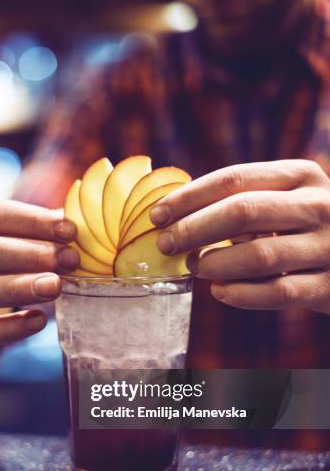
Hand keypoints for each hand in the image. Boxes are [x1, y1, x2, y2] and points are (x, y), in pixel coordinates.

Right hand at [0, 201, 78, 348]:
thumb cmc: (0, 257)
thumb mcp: (10, 236)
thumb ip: (35, 230)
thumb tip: (68, 226)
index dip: (32, 222)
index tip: (69, 231)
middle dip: (30, 255)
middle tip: (69, 260)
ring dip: (18, 288)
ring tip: (55, 286)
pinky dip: (9, 328)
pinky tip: (38, 320)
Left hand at [150, 159, 329, 312]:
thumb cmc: (306, 226)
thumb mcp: (286, 199)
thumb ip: (243, 200)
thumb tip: (175, 213)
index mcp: (301, 175)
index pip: (234, 178)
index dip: (189, 197)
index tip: (157, 215)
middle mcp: (318, 205)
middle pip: (242, 212)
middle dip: (194, 229)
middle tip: (167, 244)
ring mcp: (329, 246)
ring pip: (259, 255)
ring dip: (216, 263)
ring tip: (196, 267)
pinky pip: (277, 293)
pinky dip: (241, 294)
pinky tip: (220, 291)